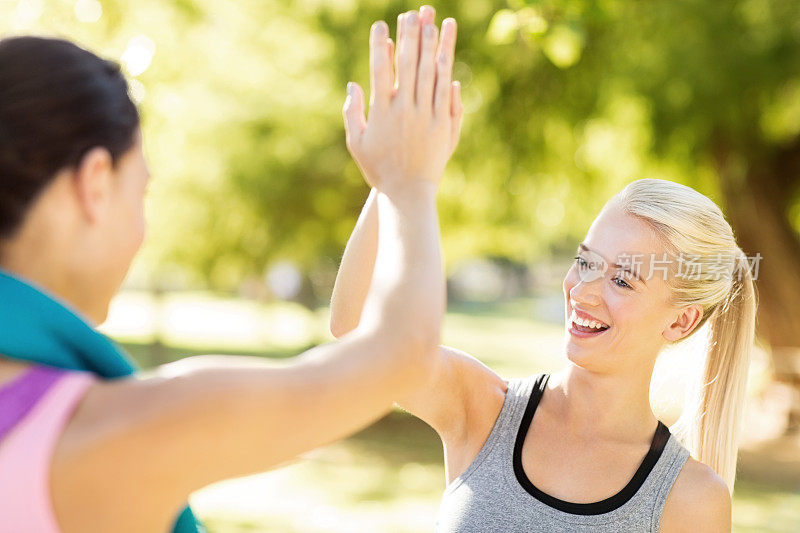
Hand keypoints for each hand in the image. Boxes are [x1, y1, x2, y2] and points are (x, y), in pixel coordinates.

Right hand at [343, 6, 462, 194]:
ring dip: (432, 45)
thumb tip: (353, 84)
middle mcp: (404, 109)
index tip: (381, 25)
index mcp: (381, 111)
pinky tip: (447, 52)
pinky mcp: (442, 124)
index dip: (380, 44)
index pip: (380, 69)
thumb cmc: (379, 169)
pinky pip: (445, 92)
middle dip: (410, 35)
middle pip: (408, 64)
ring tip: (433, 21)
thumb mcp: (356, 143)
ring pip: (430, 73)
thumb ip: (352, 112)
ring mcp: (425, 116)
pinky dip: (446, 71)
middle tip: (412, 13)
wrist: (407, 193)